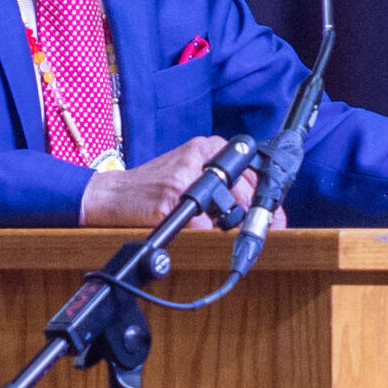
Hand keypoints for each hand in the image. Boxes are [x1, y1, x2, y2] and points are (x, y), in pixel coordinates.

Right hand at [80, 137, 287, 229]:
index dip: (268, 203)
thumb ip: (221, 182)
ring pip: (228, 212)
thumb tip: (262, 211)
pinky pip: (202, 228)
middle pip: (246, 194)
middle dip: (255, 220)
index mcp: (207, 148)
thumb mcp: (189, 173)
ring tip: (218, 235)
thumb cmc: (152, 188)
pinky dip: (203, 240)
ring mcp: (185, 177)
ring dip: (229, 232)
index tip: (277, 221)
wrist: (110, 195)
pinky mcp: (170, 199)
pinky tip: (194, 237)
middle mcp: (199, 157)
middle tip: (258, 236)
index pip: (253, 173)